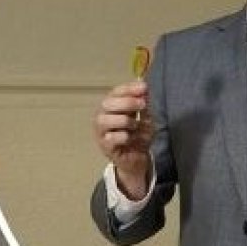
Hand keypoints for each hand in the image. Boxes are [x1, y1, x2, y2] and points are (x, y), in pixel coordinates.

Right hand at [93, 80, 152, 199]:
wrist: (137, 158)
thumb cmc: (138, 135)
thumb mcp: (145, 117)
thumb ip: (143, 104)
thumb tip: (145, 87)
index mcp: (112, 107)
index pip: (115, 92)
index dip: (129, 88)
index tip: (144, 87)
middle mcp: (103, 116)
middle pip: (107, 104)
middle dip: (126, 102)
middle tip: (143, 104)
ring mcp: (101, 132)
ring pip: (104, 120)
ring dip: (124, 121)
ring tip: (135, 125)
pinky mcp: (104, 146)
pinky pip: (110, 138)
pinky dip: (123, 136)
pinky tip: (130, 138)